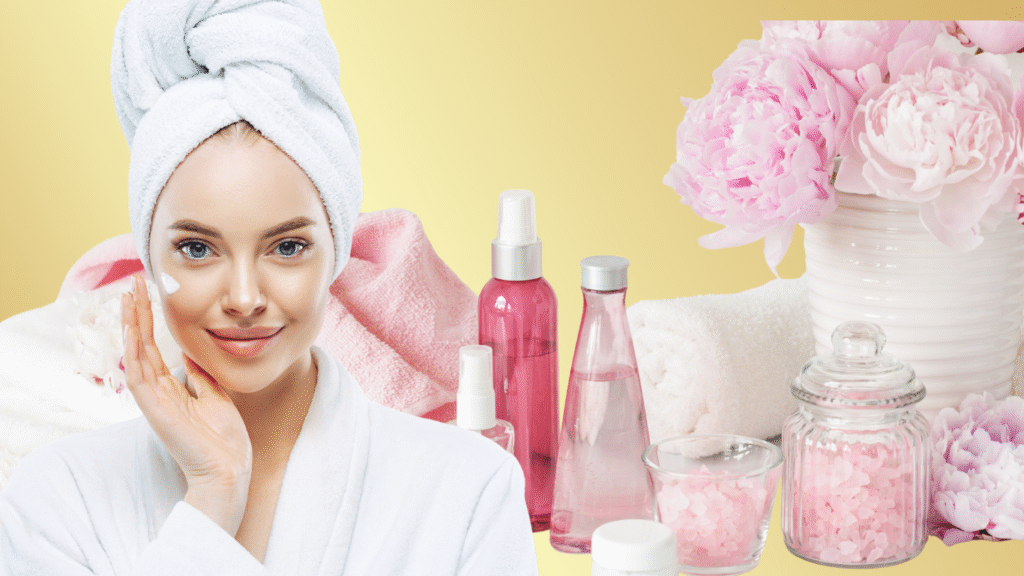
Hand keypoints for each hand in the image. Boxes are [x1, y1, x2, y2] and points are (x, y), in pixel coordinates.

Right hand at [121, 275, 251, 534]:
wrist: (228, 469)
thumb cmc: (223, 439)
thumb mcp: (215, 396)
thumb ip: (200, 375)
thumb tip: (192, 352)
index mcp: (171, 388)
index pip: (154, 347)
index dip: (150, 320)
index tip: (147, 292)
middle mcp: (157, 391)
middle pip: (141, 344)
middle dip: (137, 312)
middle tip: (133, 282)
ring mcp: (154, 400)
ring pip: (135, 354)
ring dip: (132, 324)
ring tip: (128, 295)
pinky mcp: (155, 410)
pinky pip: (139, 375)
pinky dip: (134, 350)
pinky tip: (132, 328)